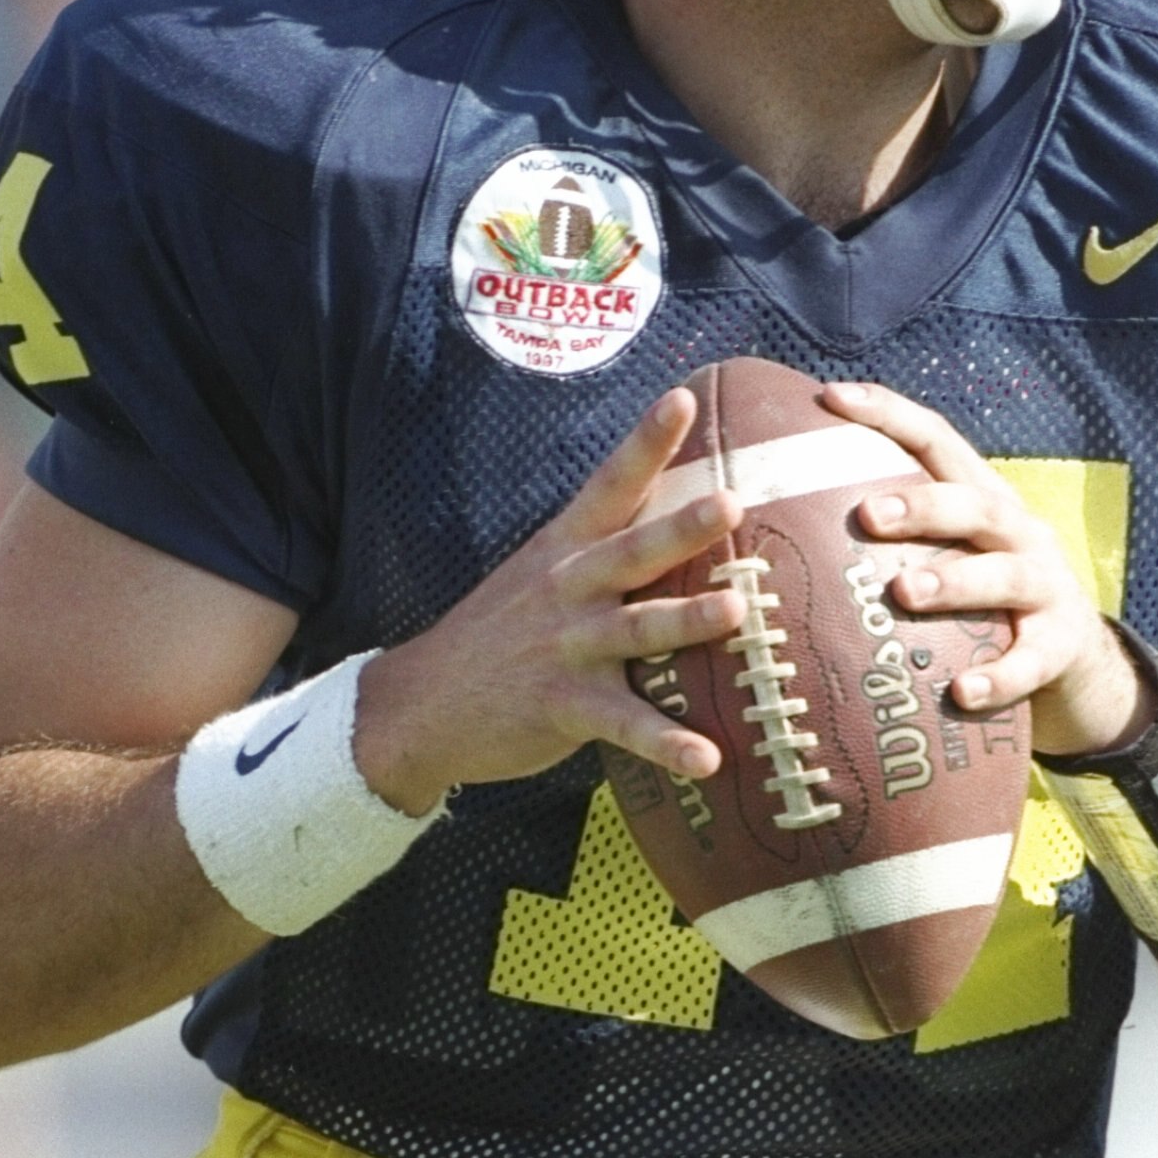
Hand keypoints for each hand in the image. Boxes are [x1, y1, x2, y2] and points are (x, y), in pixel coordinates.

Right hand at [353, 388, 745, 814]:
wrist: (421, 705)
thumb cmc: (499, 636)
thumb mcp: (539, 576)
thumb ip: (603, 550)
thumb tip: (680, 517)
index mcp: (565, 550)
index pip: (610, 485)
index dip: (645, 441)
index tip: (682, 398)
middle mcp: (568, 590)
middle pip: (632, 551)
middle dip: (681, 526)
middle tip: (730, 501)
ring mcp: (566, 649)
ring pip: (636, 629)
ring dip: (687, 620)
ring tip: (737, 611)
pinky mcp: (564, 708)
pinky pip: (625, 725)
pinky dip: (666, 743)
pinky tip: (708, 758)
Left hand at [820, 380, 1150, 757]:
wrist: (1078, 662)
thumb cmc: (981, 602)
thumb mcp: (951, 554)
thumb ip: (891, 537)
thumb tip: (773, 521)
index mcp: (983, 499)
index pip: (937, 441)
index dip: (888, 413)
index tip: (829, 397)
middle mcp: (1018, 532)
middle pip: (974, 504)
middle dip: (922, 505)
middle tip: (867, 515)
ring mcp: (1046, 588)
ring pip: (1003, 576)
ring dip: (952, 582)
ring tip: (903, 592)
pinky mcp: (1060, 647)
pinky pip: (1030, 663)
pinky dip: (999, 677)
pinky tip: (962, 692)